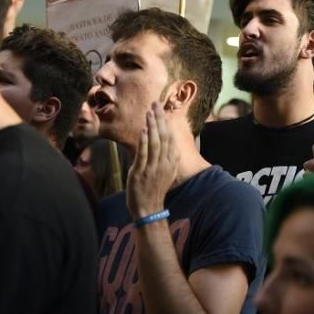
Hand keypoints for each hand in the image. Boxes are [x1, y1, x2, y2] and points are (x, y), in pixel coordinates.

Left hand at [126, 102, 179, 219]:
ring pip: (155, 143)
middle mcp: (165, 163)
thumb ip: (167, 155)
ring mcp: (153, 168)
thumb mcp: (167, 171)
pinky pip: (144, 154)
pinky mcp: (141, 172)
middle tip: (155, 104)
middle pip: (164, 136)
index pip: (170, 137)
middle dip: (159, 119)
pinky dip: (144, 141)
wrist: (149, 209)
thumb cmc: (156, 189)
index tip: (161, 109)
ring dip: (152, 126)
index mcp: (172, 161)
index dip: (165, 122)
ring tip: (149, 112)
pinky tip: (143, 130)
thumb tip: (165, 140)